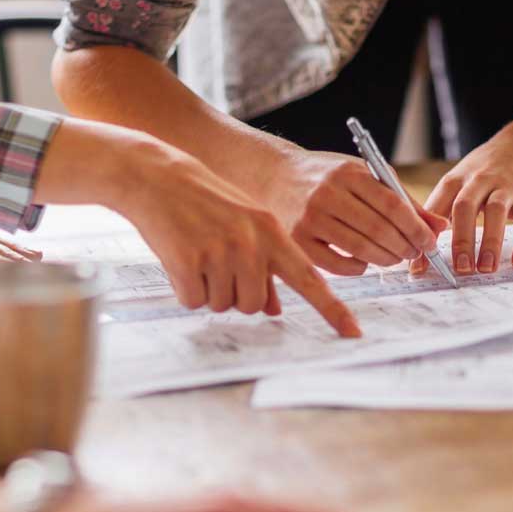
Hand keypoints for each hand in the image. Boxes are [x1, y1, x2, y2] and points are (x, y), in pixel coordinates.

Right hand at [114, 140, 361, 335]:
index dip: (332, 309)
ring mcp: (221, 253)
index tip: (353, 333)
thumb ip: (263, 267)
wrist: (159, 178)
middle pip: (253, 306)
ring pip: (222, 305)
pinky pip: (193, 300)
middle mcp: (252, 244)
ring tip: (197, 254)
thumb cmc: (204, 203)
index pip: (310, 279)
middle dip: (233, 294)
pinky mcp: (190, 262)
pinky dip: (184, 289)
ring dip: (208, 290)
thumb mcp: (243, 227)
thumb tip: (273, 309)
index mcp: (272, 233)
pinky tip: (179, 259)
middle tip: (215, 261)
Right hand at [269, 151, 447, 276]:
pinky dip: (358, 268)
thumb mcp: (363, 175)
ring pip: (359, 248)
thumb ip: (401, 200)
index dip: (416, 227)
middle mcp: (328, 193)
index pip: (392, 203)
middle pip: (378, 229)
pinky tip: (365, 263)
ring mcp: (310, 218)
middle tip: (414, 254)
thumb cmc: (327, 178)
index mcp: (349, 173)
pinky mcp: (297, 239)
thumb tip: (439, 227)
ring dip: (385, 259)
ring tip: (395, 259)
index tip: (429, 241)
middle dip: (404, 246)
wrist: (274, 177)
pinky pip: (336, 265)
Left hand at [414, 130, 512, 275]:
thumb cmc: (484, 171)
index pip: (435, 209)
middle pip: (465, 208)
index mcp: (455, 181)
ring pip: (496, 211)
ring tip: (486, 268)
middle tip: (460, 268)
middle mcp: (479, 180)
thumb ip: (440, 211)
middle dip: (461, 239)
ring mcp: (506, 185)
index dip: (426, 238)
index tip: (420, 267)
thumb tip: (420, 251)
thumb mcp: (457, 181)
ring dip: (490, 241)